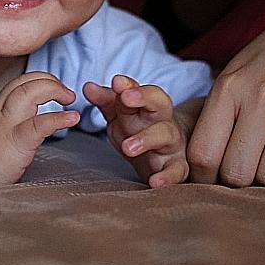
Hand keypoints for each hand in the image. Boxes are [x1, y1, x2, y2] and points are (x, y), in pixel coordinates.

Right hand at [0, 72, 80, 189]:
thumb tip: (14, 137)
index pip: (16, 85)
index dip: (37, 82)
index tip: (52, 89)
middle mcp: (1, 114)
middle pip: (24, 82)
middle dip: (48, 80)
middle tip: (65, 93)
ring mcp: (7, 126)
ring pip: (29, 92)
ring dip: (53, 89)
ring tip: (69, 98)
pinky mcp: (15, 142)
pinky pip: (39, 123)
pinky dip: (58, 118)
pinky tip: (72, 118)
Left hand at [82, 74, 187, 188]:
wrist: (165, 157)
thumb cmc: (139, 130)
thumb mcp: (121, 115)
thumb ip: (106, 101)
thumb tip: (87, 86)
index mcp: (148, 106)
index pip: (141, 89)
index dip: (130, 86)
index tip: (117, 82)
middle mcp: (162, 120)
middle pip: (159, 103)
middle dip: (143, 98)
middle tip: (125, 98)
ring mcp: (171, 143)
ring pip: (165, 134)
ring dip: (146, 139)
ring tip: (128, 148)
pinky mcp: (176, 166)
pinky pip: (176, 171)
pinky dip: (167, 177)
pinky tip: (155, 182)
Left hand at [186, 4, 264, 188]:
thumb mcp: (235, 76)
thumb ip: (217, 118)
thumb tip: (201, 169)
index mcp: (228, 88)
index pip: (202, 154)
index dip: (205, 178)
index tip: (215, 179)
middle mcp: (258, 96)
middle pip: (237, 173)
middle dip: (241, 185)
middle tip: (249, 175)